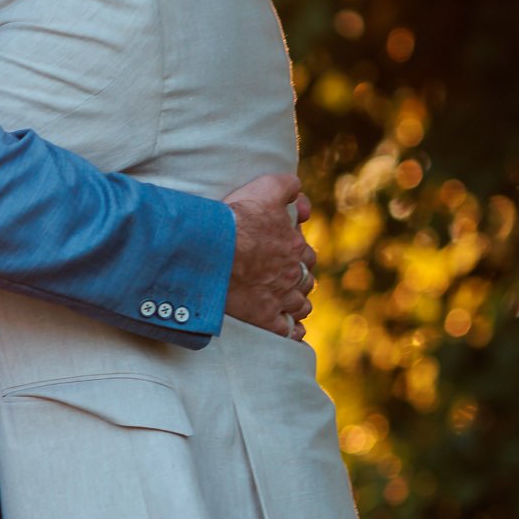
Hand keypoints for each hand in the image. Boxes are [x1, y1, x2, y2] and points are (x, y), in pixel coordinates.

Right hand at [222, 172, 316, 338]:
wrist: (212, 250)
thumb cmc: (237, 219)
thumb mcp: (265, 188)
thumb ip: (287, 187)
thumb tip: (299, 193)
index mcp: (296, 247)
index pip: (306, 254)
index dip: (297, 253)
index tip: (284, 252)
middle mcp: (293, 275)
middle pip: (306, 280)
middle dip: (298, 279)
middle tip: (283, 277)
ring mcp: (282, 299)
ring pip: (301, 306)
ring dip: (296, 303)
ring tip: (284, 302)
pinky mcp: (266, 319)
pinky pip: (289, 331)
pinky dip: (292, 331)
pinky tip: (288, 329)